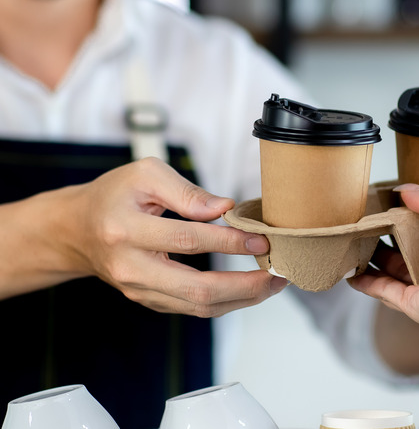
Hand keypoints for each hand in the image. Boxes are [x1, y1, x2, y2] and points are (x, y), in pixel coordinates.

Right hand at [57, 158, 284, 316]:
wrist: (77, 229)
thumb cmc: (115, 195)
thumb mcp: (145, 174)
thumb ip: (187, 191)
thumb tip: (225, 209)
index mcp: (125, 230)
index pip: (187, 240)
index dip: (228, 241)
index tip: (261, 239)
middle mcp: (130, 268)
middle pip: (196, 289)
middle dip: (245, 285)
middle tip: (277, 274)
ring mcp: (139, 290)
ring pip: (198, 307)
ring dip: (242, 299)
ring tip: (273, 283)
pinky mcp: (149, 301)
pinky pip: (193, 309)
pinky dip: (226, 302)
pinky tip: (250, 289)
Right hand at [351, 184, 418, 328]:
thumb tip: (407, 190)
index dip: (417, 238)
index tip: (398, 222)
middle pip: (413, 270)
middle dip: (392, 255)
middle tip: (372, 235)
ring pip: (397, 283)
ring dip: (377, 269)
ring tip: (358, 252)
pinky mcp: (417, 307)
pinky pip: (388, 294)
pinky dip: (370, 285)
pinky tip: (354, 276)